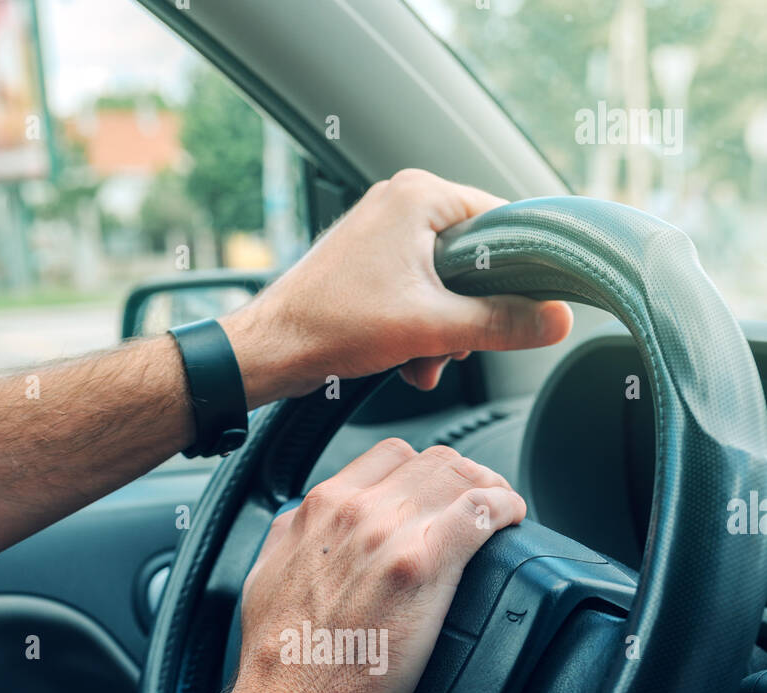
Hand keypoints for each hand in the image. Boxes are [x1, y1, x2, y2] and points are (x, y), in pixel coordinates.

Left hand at [221, 168, 572, 406]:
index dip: (520, 267)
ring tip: (421, 360)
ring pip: (447, 284)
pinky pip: (418, 293)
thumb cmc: (334, 325)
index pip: (503, 219)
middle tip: (451, 345)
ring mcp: (383, 233)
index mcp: (419, 195)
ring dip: (443, 332)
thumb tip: (557, 320)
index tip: (529, 303)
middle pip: (475, 259)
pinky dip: (419, 330)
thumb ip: (501, 324)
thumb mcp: (432, 328)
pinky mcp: (370, 264)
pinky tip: (407, 362)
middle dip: (469, 314)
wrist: (271, 350)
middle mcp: (401, 203)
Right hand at [232, 438, 526, 692]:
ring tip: (501, 511)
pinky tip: (512, 519)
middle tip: (479, 503)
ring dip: (489, 489)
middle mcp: (353, 511)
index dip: (424, 472)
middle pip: (432, 463)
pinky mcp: (424, 564)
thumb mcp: (268, 578)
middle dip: (462, 477)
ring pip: (459, 477)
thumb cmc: (282, 664)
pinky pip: (480, 510)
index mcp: (318, 511)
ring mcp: (390, 534)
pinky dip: (505, 508)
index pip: (390, 457)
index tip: (440, 493)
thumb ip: (291, 541)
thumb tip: (305, 528)